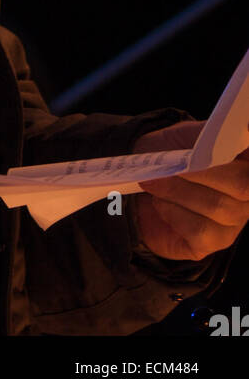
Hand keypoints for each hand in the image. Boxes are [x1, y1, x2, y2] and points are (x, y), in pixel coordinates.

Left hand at [129, 119, 248, 260]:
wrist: (140, 183)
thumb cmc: (168, 155)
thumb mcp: (184, 136)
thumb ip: (205, 136)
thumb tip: (222, 135)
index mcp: (244, 162)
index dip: (244, 154)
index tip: (224, 147)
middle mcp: (247, 194)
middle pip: (241, 186)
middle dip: (200, 174)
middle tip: (169, 167)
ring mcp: (234, 222)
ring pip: (217, 207)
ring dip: (178, 191)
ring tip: (155, 182)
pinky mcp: (214, 242)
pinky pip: (199, 230)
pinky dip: (172, 212)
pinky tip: (160, 203)